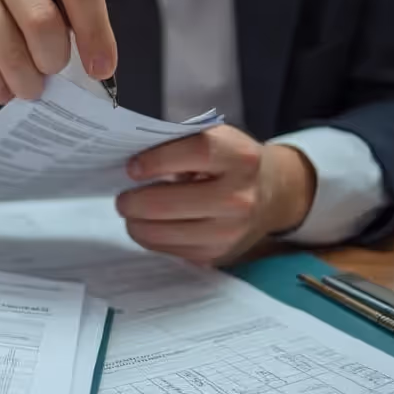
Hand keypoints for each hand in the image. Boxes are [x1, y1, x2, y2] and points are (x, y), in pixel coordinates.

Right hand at [0, 0, 116, 102]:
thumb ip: (66, 14)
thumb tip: (99, 64)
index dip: (97, 32)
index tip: (102, 69)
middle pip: (45, 22)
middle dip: (53, 61)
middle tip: (50, 74)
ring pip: (13, 50)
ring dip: (27, 82)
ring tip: (28, 87)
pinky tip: (0, 86)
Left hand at [115, 126, 316, 264]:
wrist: (271, 194)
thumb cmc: (229, 162)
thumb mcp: (216, 139)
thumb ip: (179, 143)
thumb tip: (130, 161)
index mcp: (239, 157)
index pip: (194, 153)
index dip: (155, 160)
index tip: (132, 168)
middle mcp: (239, 196)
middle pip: (166, 203)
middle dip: (132, 201)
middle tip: (122, 198)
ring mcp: (229, 230)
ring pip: (160, 232)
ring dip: (135, 223)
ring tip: (131, 211)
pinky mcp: (216, 253)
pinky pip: (167, 250)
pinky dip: (150, 237)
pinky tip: (150, 225)